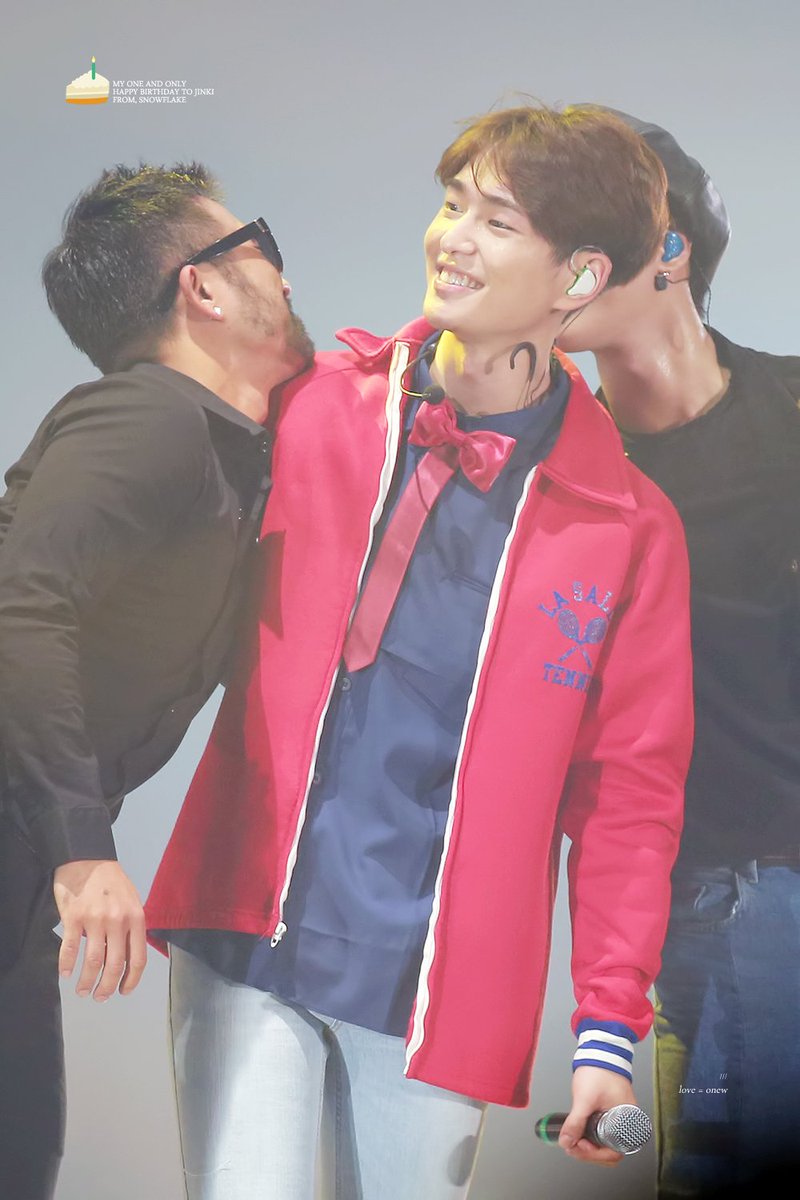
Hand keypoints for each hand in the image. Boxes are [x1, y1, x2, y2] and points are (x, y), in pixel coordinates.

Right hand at [53, 860, 146, 1000]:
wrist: (88, 858)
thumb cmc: (112, 882)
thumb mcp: (132, 901)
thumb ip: (132, 927)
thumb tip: (129, 957)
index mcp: (136, 918)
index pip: (138, 958)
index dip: (131, 980)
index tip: (123, 992)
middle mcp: (118, 921)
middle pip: (115, 964)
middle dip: (107, 987)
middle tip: (99, 998)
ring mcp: (95, 919)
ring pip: (93, 961)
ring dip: (87, 981)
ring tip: (82, 991)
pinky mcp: (74, 917)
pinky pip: (70, 948)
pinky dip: (67, 965)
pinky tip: (65, 974)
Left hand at [557, 1065, 636, 1165]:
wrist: (600, 1050)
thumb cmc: (599, 1070)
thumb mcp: (584, 1099)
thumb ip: (575, 1123)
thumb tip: (566, 1142)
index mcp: (627, 1122)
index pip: (614, 1152)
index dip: (594, 1154)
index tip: (578, 1146)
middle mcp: (627, 1123)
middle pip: (610, 1150)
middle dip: (590, 1151)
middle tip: (573, 1145)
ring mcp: (620, 1117)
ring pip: (606, 1142)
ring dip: (590, 1143)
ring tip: (575, 1138)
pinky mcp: (613, 1111)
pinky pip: (605, 1131)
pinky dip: (592, 1134)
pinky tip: (581, 1130)